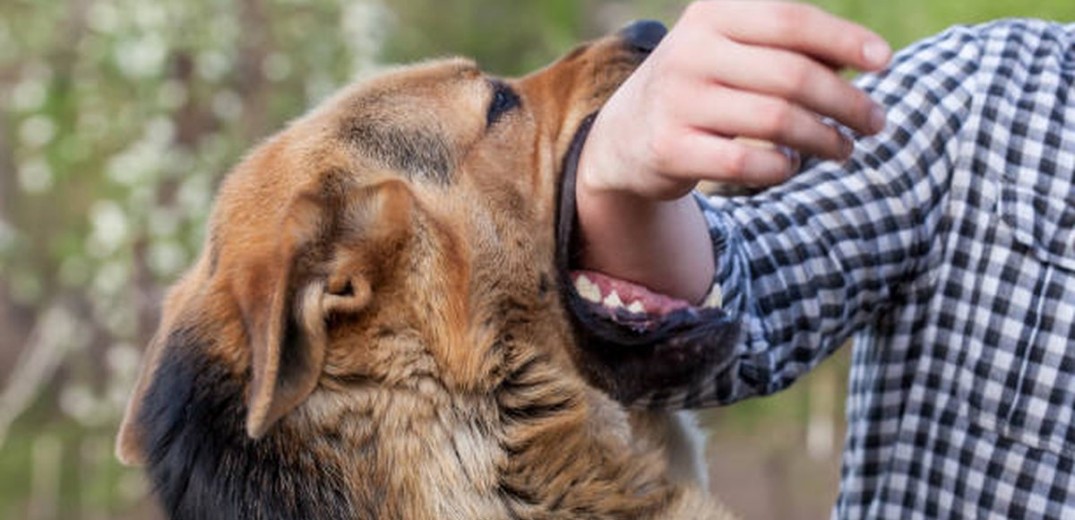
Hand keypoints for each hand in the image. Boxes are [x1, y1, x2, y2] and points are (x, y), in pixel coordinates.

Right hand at [576, 1, 891, 301]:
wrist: (624, 135)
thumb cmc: (702, 86)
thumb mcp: (733, 52)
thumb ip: (790, 48)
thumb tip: (864, 60)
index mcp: (711, 16)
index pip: (790, 20)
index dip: (844, 40)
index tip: (884, 63)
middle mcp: (690, 53)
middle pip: (792, 76)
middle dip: (846, 102)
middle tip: (876, 122)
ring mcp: (677, 102)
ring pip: (776, 121)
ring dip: (824, 139)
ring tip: (844, 149)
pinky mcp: (670, 149)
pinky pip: (747, 162)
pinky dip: (782, 167)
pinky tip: (791, 165)